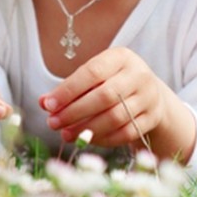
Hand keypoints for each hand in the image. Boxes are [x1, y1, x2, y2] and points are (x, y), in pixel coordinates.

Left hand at [40, 46, 196, 161]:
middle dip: (74, 112)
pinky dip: (103, 139)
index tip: (48, 105)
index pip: (92, 73)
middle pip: (104, 96)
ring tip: (66, 134)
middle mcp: (139, 74)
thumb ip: (69, 88)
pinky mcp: (153, 117)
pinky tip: (86, 140)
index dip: (68, 90)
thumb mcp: (93, 76)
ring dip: (87, 129)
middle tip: (53, 123)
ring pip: (115, 117)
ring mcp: (149, 97)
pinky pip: (126, 133)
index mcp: (121, 57)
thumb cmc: (112, 81)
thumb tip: (44, 102)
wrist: (149, 92)